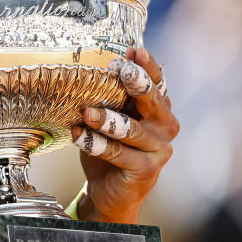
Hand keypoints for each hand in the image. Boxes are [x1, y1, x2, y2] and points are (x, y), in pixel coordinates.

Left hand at [73, 47, 179, 223]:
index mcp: (157, 109)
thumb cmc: (107, 148)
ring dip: (106, 119)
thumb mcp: (108, 119)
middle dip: (136, 83)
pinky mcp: (146, 169)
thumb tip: (84, 71)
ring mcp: (159, 149)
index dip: (146, 66)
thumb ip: (106, 99)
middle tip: (120, 70)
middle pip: (152, 100)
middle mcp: (164, 126)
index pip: (156, 82)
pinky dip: (95, 144)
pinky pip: (117, 153)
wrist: (108, 191)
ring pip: (130, 129)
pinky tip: (77, 136)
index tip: (133, 50)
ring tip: (86, 112)